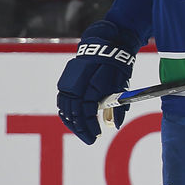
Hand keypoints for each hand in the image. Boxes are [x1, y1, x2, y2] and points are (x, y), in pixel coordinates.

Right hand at [56, 20, 138, 144]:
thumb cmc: (116, 66)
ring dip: (71, 121)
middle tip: (89, 138)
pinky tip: (73, 119)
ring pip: (64, 108)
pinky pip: (62, 100)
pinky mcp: (66, 80)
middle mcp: (75, 85)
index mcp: (89, 87)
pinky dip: (67, 111)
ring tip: (81, 130)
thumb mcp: (121, 86)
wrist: (106, 45)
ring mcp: (68, 82)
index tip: (96, 136)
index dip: (89, 127)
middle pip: (72, 113)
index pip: (85, 113)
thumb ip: (117, 107)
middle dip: (80, 128)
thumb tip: (114, 125)